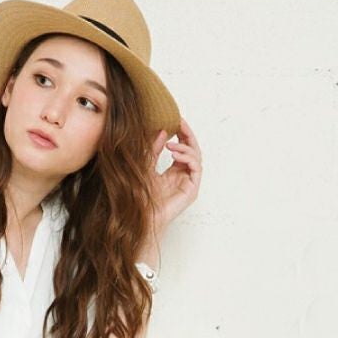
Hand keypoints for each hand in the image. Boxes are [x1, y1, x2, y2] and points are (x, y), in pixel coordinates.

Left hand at [148, 117, 202, 238]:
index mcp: (174, 171)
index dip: (181, 133)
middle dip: (187, 134)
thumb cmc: (141, 197)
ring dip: (185, 146)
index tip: (175, 120)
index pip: (183, 148)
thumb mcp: (146, 166)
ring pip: (196, 156)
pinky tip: (174, 154)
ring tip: (170, 145)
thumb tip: (163, 131)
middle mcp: (183, 176)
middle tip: (179, 122)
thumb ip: (153, 150)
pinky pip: (196, 168)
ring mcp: (189, 183)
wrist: (142, 217)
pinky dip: (187, 157)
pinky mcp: (192, 190)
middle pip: (192, 149)